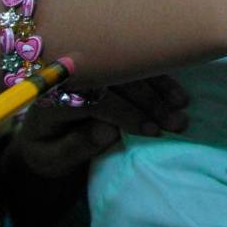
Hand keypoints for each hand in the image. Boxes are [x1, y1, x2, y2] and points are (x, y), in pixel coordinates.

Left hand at [5, 75, 188, 177]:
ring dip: (161, 89)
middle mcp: (73, 75)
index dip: (125, 113)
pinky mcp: (109, 67)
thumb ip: (76, 146)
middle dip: (150, 102)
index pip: (95, 98)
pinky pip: (139, 68)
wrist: (44, 134)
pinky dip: (161, 81)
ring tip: (182, 108)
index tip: (151, 131)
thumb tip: (109, 130)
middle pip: (118, 81)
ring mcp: (93, 67)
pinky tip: (178, 95)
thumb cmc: (50, 150)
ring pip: (132, 72)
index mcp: (52, 96)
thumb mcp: (53, 159)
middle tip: (176, 123)